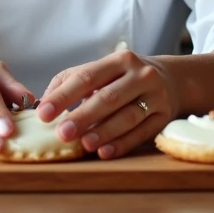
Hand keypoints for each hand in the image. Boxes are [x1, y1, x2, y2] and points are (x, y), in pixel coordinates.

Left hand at [36, 50, 178, 159]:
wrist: (172, 80)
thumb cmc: (123, 78)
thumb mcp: (101, 71)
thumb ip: (69, 82)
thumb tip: (41, 103)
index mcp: (119, 60)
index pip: (87, 77)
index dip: (63, 96)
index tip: (43, 114)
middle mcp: (140, 75)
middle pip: (108, 97)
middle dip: (83, 116)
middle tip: (62, 133)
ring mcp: (155, 96)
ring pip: (127, 116)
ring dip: (104, 132)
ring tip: (84, 145)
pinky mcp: (164, 116)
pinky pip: (141, 133)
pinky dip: (122, 144)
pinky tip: (105, 152)